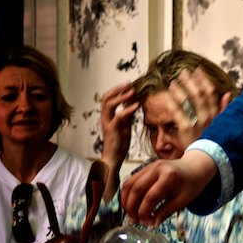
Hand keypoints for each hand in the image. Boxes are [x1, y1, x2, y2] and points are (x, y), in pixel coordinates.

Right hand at [100, 83, 139, 200]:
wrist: (114, 158)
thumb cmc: (120, 143)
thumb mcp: (125, 126)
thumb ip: (128, 115)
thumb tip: (135, 103)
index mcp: (107, 116)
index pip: (108, 98)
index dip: (117, 90)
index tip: (129, 84)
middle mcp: (105, 118)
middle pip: (105, 98)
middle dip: (117, 89)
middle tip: (129, 84)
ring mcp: (107, 123)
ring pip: (108, 104)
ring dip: (121, 96)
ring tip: (132, 92)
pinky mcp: (112, 130)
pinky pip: (118, 117)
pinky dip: (127, 109)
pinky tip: (137, 106)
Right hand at [120, 149, 217, 225]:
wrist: (195, 168)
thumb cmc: (191, 185)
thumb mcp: (182, 200)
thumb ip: (166, 211)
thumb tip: (152, 224)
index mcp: (169, 176)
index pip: (150, 197)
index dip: (145, 212)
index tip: (146, 223)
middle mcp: (156, 168)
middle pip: (136, 189)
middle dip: (132, 208)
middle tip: (134, 221)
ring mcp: (149, 166)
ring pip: (129, 184)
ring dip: (126, 201)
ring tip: (130, 215)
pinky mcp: (145, 167)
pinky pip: (131, 180)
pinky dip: (128, 193)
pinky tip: (131, 204)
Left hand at [168, 68, 232, 146]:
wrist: (206, 160)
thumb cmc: (213, 142)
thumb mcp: (222, 124)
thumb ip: (224, 109)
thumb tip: (228, 93)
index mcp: (216, 114)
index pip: (211, 93)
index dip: (204, 80)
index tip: (198, 71)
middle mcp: (208, 116)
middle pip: (199, 94)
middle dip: (191, 81)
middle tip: (183, 72)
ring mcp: (197, 122)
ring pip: (189, 101)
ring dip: (181, 89)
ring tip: (174, 81)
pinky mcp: (186, 128)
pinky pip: (178, 112)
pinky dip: (173, 102)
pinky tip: (168, 94)